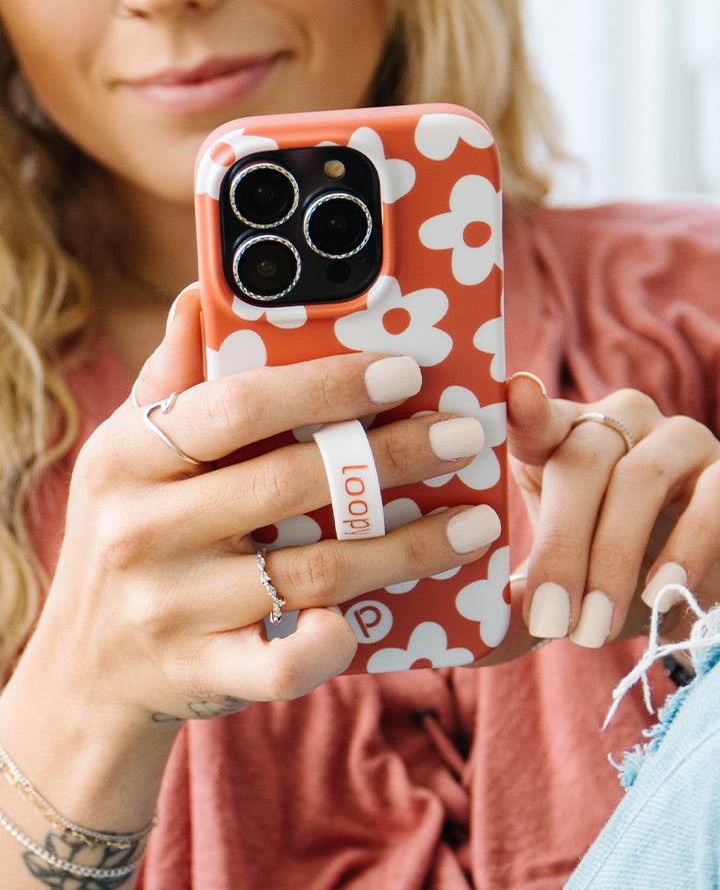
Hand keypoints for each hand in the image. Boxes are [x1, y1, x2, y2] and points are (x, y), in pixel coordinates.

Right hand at [28, 286, 499, 723]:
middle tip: (466, 437)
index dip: (326, 385)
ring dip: (406, 548)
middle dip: (393, 458)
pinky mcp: (202, 674)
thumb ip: (170, 378)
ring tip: (476, 523)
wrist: (87, 666)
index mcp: (130, 456)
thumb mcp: (126, 451)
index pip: (237, 406)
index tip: (405, 371)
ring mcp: (173, 609)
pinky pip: (280, 667)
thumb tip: (200, 293)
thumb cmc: (126, 530)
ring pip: (311, 573)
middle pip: (290, 483)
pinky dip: (329, 647)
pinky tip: (375, 620)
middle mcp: (145, 530)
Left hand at [506, 372, 719, 648]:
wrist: (675, 585)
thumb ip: (529, 585)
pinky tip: (662, 595)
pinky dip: (687, 550)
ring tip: (597, 626)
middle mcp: (619, 420)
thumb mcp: (558, 571)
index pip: (537, 417)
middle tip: (549, 617)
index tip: (516, 397)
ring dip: (616, 556)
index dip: (526, 411)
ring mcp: (676, 438)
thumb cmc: (599, 569)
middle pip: (583, 461)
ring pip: (642, 478)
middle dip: (563, 545)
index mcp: (562, 432)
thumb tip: (504, 614)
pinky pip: (713, 498)